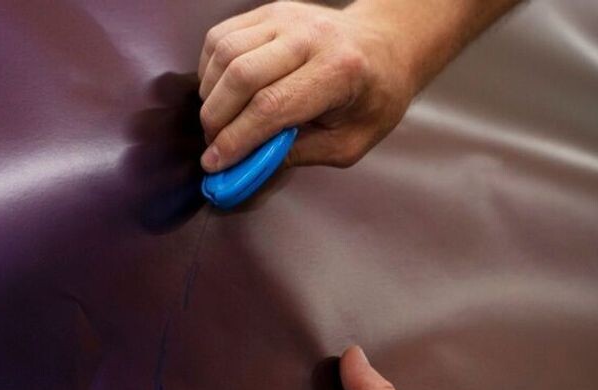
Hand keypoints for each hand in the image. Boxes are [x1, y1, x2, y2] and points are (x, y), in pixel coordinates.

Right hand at [196, 2, 417, 170]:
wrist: (386, 47)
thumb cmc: (373, 99)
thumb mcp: (349, 143)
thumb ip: (298, 155)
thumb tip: (246, 166)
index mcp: (339, 71)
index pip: (272, 106)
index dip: (237, 139)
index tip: (215, 163)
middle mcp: (311, 36)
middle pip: (242, 76)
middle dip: (217, 118)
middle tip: (214, 146)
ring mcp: (287, 17)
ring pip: (225, 53)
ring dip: (210, 94)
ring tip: (218, 121)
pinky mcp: (270, 11)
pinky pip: (221, 37)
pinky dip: (211, 69)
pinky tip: (222, 92)